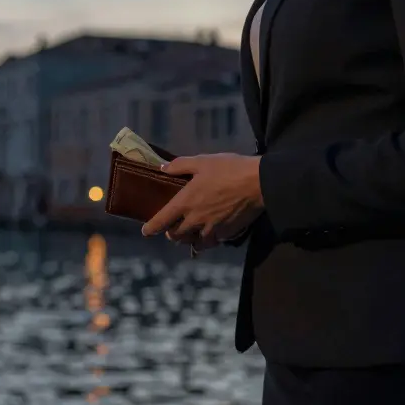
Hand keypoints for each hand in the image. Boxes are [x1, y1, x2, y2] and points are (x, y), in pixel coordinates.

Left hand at [141, 153, 263, 245]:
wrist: (258, 183)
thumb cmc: (229, 169)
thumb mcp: (202, 161)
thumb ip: (180, 166)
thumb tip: (162, 168)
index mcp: (185, 202)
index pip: (162, 221)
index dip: (151, 228)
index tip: (145, 231)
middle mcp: (195, 220)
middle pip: (176, 236)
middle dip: (171, 233)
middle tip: (172, 228)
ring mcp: (211, 229)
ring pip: (193, 242)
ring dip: (188, 239)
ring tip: (189, 234)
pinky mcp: (226, 234)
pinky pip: (211, 243)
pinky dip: (206, 242)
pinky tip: (208, 237)